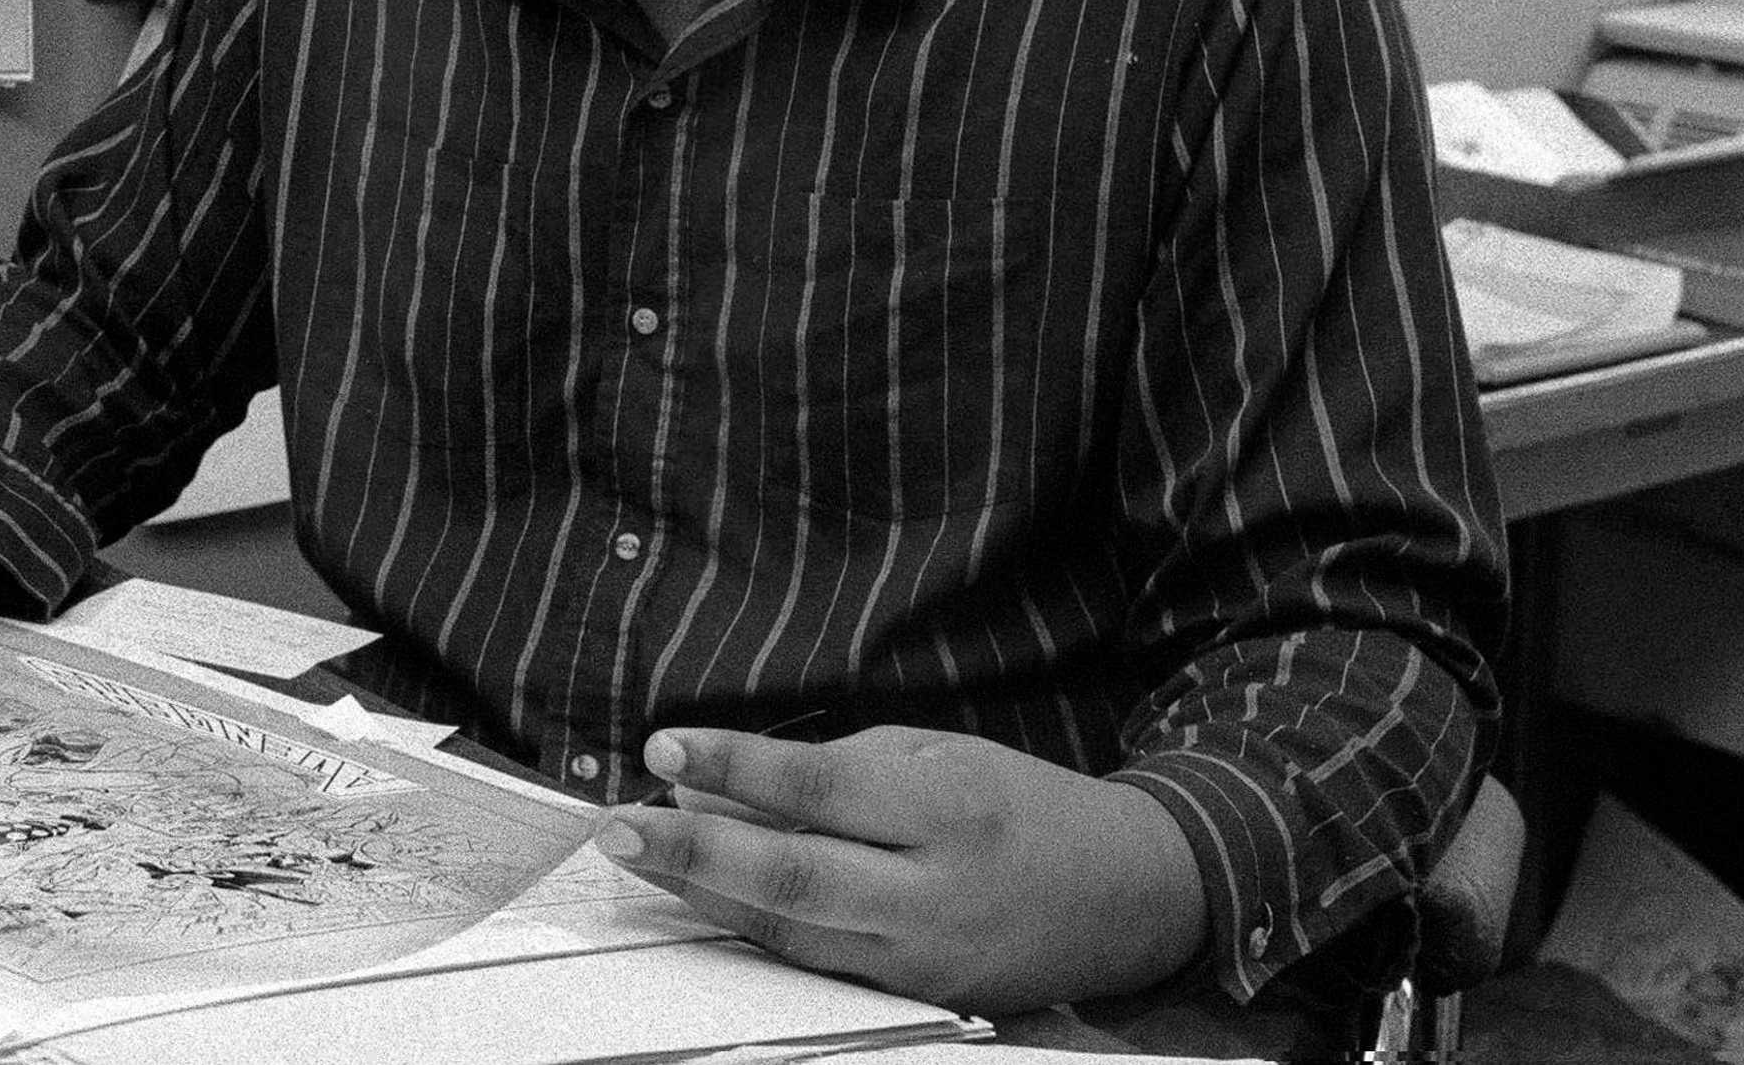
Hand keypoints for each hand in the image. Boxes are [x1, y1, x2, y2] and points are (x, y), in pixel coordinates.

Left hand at [594, 724, 1207, 1015]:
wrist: (1127, 897)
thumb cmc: (1019, 804)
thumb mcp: (937, 756)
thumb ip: (831, 771)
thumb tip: (719, 780)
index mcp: (951, 810)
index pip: (823, 791)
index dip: (737, 769)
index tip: (663, 747)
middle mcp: (936, 893)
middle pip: (796, 878)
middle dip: (696, 851)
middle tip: (617, 824)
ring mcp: (926, 960)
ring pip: (793, 933)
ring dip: (704, 894)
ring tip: (636, 856)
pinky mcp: (919, 997)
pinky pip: (816, 964)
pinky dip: (750, 930)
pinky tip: (700, 899)